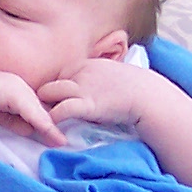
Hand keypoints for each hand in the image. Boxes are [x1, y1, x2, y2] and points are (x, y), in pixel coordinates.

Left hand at [37, 56, 171, 134]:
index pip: (61, 74)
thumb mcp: (112, 74)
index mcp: (87, 64)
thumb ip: (97, 78)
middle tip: (45, 114)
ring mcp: (83, 87)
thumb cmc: (135, 88)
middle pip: (51, 82)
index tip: (58, 103)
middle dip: (45, 98)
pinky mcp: (88, 105)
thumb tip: (93, 90)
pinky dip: (53, 118)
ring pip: (49, 93)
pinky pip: (62, 109)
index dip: (57, 90)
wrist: (148, 96)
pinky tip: (52, 127)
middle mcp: (81, 72)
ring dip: (43, 107)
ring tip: (42, 121)